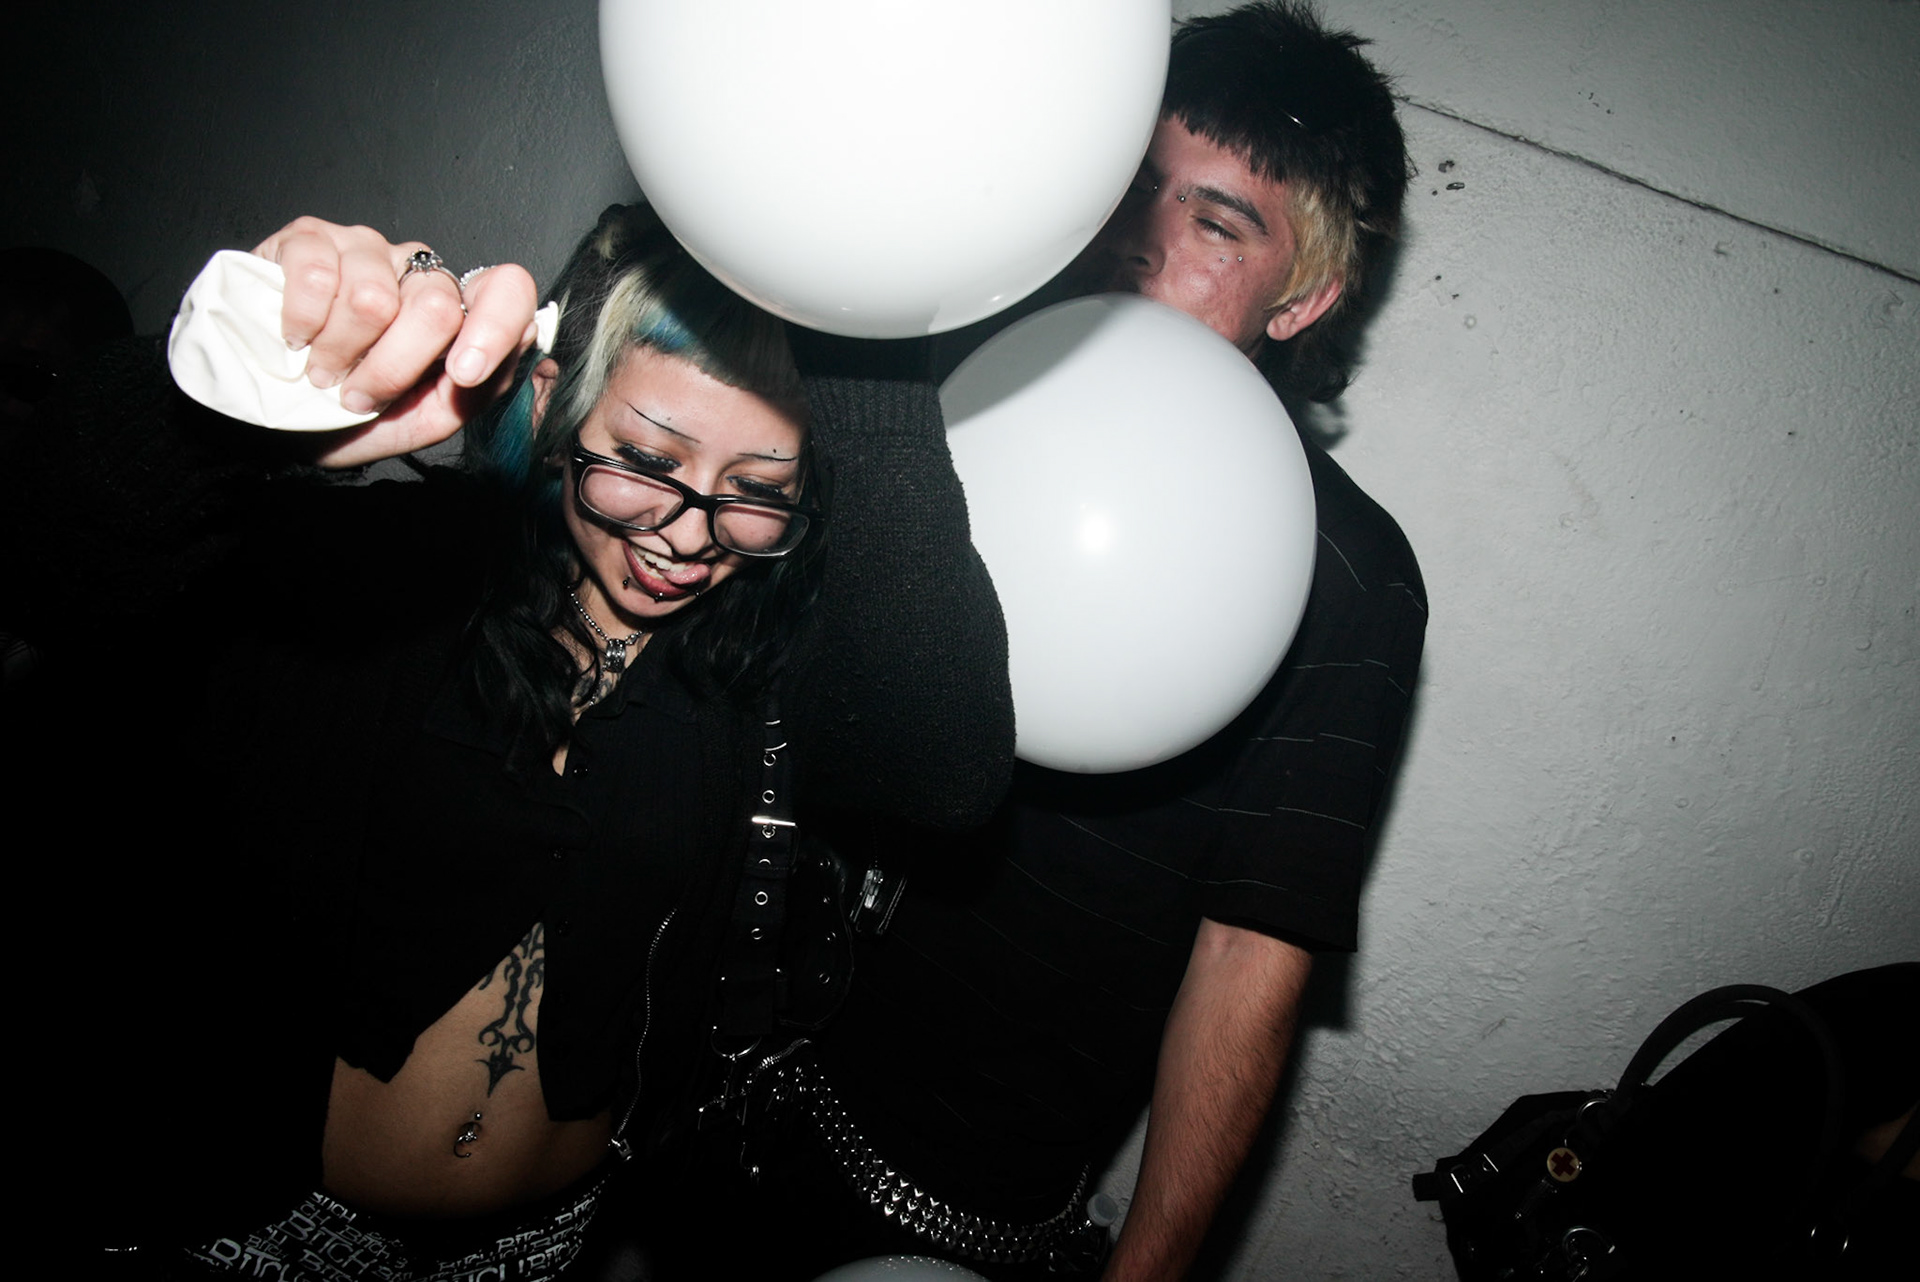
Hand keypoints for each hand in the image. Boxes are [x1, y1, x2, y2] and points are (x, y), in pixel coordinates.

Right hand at [252, 217, 538, 467]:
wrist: (266, 419)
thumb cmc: (349, 416)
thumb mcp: (421, 419)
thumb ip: (477, 389)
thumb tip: (526, 339)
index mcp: (454, 311)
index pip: (506, 288)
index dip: (493, 327)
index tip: (463, 374)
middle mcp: (416, 269)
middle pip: (435, 306)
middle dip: (393, 370)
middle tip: (359, 396)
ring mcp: (363, 247)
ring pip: (373, 298)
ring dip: (339, 355)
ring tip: (322, 372)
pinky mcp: (307, 237)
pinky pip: (316, 278)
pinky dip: (301, 325)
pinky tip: (293, 339)